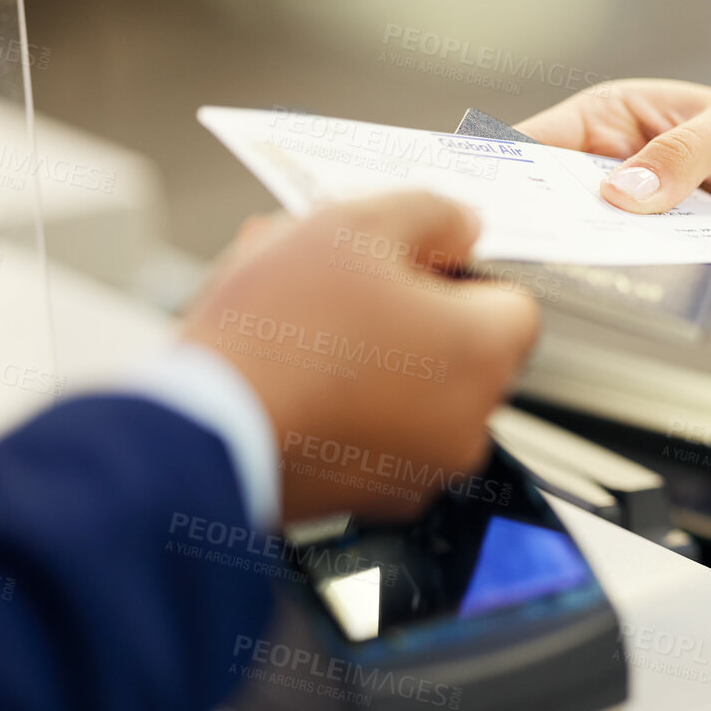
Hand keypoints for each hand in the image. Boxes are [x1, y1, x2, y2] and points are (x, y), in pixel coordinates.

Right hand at [181, 192, 540, 523]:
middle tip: (343, 284)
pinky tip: (292, 373)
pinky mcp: (371, 497)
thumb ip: (431, 214)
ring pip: (414, 389)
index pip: (513, 301)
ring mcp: (423, 468)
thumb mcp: (355, 226)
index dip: (461, 273)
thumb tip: (462, 225)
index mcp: (484, 354)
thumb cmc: (276, 336)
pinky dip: (348, 405)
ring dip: (373, 355)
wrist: (197, 435)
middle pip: (461, 347)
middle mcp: (470, 422)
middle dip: (409, 312)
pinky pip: (377, 433)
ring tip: (300, 323)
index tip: (412, 261)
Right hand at [517, 80, 710, 344]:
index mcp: (614, 123)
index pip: (537, 144)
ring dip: (580, 269)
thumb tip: (624, 192)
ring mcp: (643, 235)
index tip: (473, 193)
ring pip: (593, 258)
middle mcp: (617, 182)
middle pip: (551, 210)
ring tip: (562, 272)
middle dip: (530, 226)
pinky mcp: (678, 278)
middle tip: (508, 241)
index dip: (500, 168)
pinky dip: (642, 296)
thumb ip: (683, 154)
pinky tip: (635, 294)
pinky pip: (650, 291)